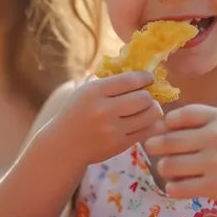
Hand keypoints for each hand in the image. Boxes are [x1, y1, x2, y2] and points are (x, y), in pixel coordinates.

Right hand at [45, 71, 162, 165]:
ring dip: (153, 109)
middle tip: (146, 96)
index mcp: (94, 92)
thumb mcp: (85, 91)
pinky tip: (144, 121)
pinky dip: (150, 124)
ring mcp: (113, 129)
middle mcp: (104, 110)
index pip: (130, 80)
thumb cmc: (76, 113)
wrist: (64, 146)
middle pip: (144, 98)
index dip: (145, 77)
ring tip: (147, 108)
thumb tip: (138, 70)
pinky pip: (147, 131)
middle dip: (149, 95)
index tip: (148, 78)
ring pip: (150, 115)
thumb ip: (109, 81)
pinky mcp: (120, 145)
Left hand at [143, 104, 216, 206]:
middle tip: (154, 150)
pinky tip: (178, 185)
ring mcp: (215, 163)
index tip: (166, 131)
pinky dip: (172, 188)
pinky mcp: (214, 186)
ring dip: (163, 168)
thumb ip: (194, 122)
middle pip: (167, 141)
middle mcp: (216, 137)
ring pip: (168, 165)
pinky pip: (177, 188)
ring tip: (169, 169)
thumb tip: (155, 127)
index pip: (178, 116)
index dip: (165, 124)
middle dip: (155, 147)